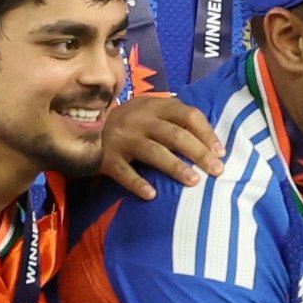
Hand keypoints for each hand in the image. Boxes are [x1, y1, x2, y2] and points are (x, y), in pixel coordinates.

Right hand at [101, 96, 224, 199]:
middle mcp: (139, 119)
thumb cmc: (129, 123)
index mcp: (155, 106)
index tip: (221, 152)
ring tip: (194, 181)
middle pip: (175, 134)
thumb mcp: (150, 112)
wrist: (80, 126)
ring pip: (153, 152)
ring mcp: (122, 138)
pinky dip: (138, 184)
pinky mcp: (106, 157)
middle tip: (217, 170)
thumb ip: (175, 119)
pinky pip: (124, 173)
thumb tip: (211, 142)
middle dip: (199, 152)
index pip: (188, 115)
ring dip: (176, 167)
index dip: (207, 133)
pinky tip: (152, 195)